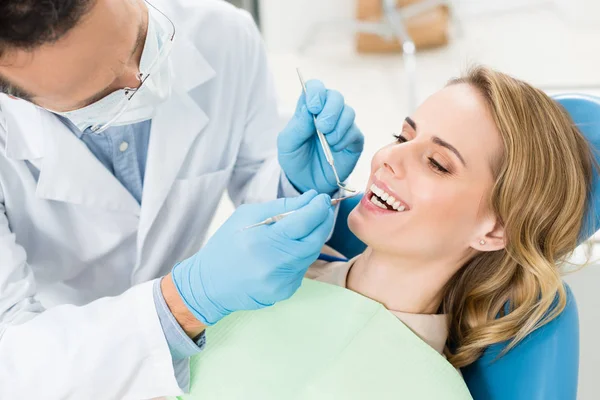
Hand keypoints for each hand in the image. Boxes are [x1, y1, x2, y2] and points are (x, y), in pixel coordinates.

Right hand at [171, 191, 334, 324]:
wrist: (209, 284)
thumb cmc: (226, 245)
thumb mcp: (246, 216)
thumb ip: (281, 206)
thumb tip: (310, 199)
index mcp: (263, 240)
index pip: (304, 221)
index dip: (318, 207)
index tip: (322, 198)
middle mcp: (275, 264)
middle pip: (315, 239)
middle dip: (323, 221)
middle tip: (322, 208)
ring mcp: (282, 281)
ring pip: (311, 254)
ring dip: (313, 237)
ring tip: (306, 225)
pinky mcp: (285, 292)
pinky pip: (302, 268)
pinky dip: (301, 255)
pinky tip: (289, 249)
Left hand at [278, 80, 363, 194]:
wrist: (306, 182)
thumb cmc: (295, 159)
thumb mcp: (287, 144)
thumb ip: (298, 126)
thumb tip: (311, 109)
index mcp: (308, 108)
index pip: (315, 87)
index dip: (316, 92)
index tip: (313, 107)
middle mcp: (327, 113)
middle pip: (336, 96)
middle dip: (330, 110)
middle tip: (322, 128)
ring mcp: (342, 126)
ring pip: (348, 112)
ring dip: (338, 126)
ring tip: (328, 142)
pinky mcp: (353, 140)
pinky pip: (355, 131)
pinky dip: (345, 139)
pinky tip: (335, 148)